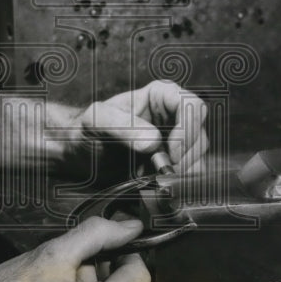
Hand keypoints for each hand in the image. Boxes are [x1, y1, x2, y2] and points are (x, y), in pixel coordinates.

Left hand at [75, 79, 209, 173]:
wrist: (81, 154)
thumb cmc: (87, 129)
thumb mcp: (97, 121)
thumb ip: (122, 126)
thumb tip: (153, 142)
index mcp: (161, 95)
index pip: (192, 106)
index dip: (187, 130)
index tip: (172, 154)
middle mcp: (173, 115)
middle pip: (199, 134)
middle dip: (186, 158)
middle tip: (163, 175)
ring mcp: (176, 140)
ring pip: (198, 157)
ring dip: (181, 174)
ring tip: (155, 181)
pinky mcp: (173, 162)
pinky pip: (189, 174)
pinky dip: (177, 184)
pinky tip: (157, 186)